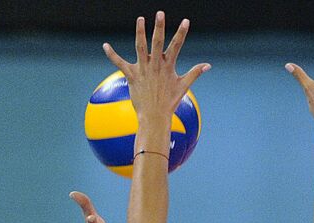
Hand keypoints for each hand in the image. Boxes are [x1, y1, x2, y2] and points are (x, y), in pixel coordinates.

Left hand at [102, 11, 209, 138]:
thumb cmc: (169, 102)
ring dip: (140, 32)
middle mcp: (155, 65)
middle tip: (160, 13)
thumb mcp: (183, 86)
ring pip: (140, 47)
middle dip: (159, 27)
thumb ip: (195, 73)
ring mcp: (143, 70)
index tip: (186, 21)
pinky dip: (112, 54)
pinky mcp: (132, 76)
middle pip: (158, 42)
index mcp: (168, 66)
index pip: (176, 46)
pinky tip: (105, 45)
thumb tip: (208, 65)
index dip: (181, 33)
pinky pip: (119, 63)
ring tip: (141, 19)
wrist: (154, 116)